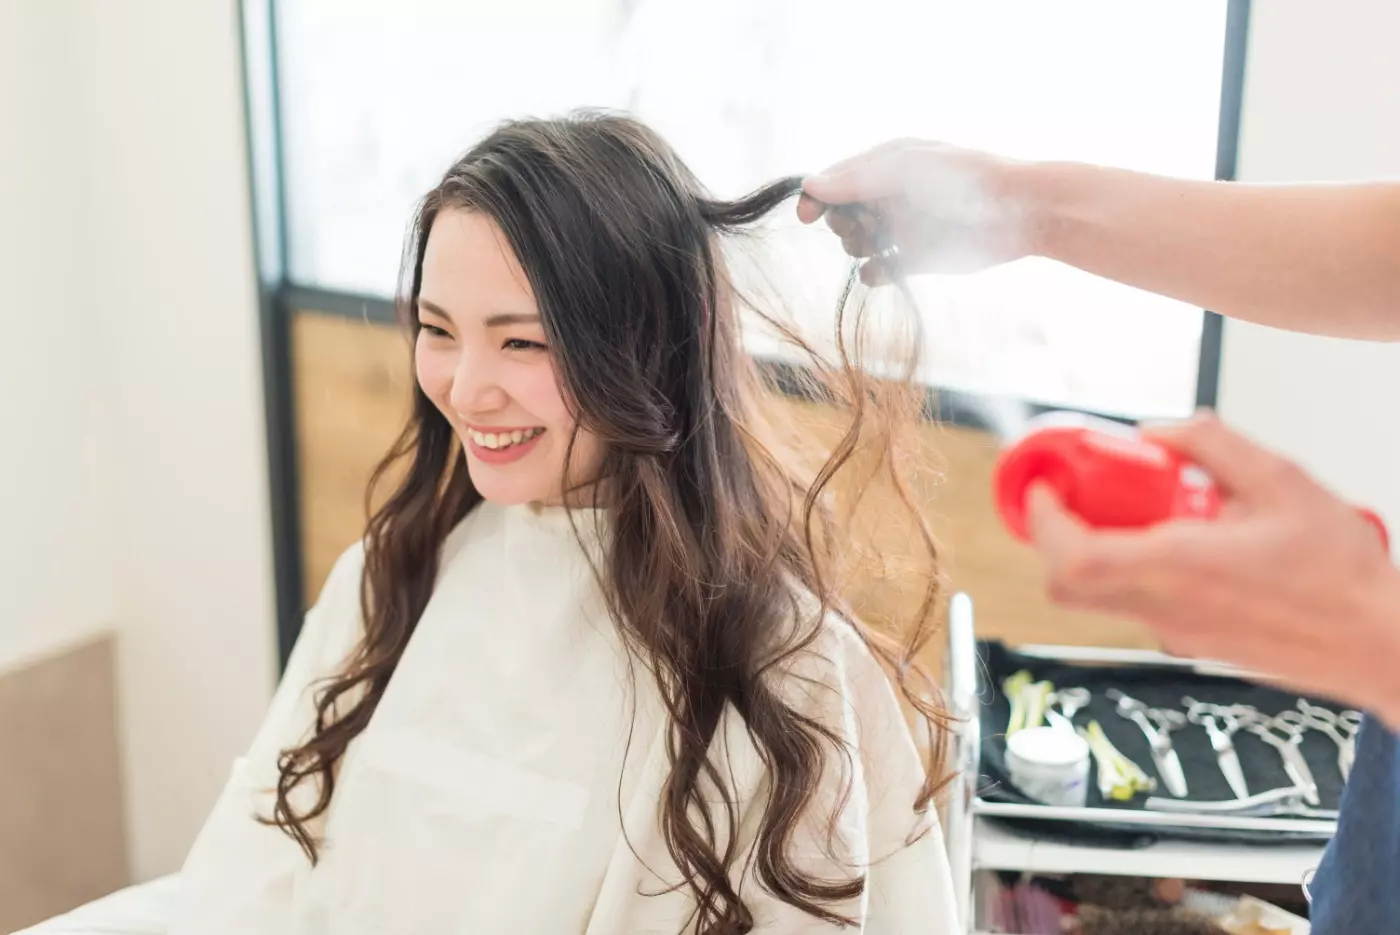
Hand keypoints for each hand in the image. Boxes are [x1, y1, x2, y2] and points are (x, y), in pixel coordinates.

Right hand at [796, 139, 1029, 281]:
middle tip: (859, 227)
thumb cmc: (962, 180)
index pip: (838, 180)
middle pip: (843, 213)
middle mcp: (890, 196)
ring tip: (876, 243)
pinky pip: (880, 270)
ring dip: (858, 246)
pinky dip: (874, 273)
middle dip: (842, 222)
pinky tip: (881, 269)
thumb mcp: (905, 169)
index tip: (807, 215)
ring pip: (858, 243)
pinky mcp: (915, 259)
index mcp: (887, 165)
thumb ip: (856, 179)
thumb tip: (809, 185)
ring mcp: (902, 228)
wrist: (1018, 213)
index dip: (818, 197)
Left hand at [1026, 412, 1399, 727]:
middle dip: (1054, 538)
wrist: (1380, 643)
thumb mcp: (1281, 480)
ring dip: (1094, 552)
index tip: (1042, 489)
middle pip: (1067, 586)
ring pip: (1099, 597)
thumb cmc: (1341, 574)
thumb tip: (1159, 432)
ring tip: (1136, 511)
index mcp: (1178, 567)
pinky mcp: (1192, 644)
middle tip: (1072, 499)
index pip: (1072, 557)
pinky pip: (1137, 605)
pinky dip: (1132, 570)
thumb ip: (1210, 445)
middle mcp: (1166, 607)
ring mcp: (1176, 633)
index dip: (1043, 521)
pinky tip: (1180, 541)